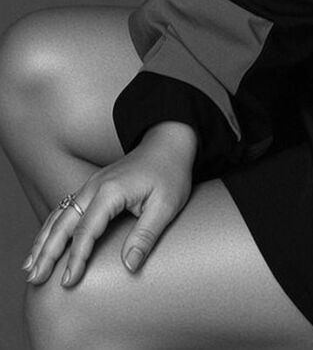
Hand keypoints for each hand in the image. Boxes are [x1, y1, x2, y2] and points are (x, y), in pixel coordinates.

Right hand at [22, 121, 196, 287]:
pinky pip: (65, 209)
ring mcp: (91, 185)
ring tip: (30, 267)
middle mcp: (94, 187)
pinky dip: (51, 227)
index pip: (86, 230)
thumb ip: (145, 235)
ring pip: (59, 215)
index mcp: (110, 191)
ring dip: (43, 240)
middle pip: (63, 223)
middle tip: (35, 278)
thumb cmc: (170, 173)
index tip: (68, 281)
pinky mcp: (93, 187)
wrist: (168, 143)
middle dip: (47, 252)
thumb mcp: (166, 205)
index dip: (76, 258)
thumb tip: (129, 265)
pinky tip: (43, 243)